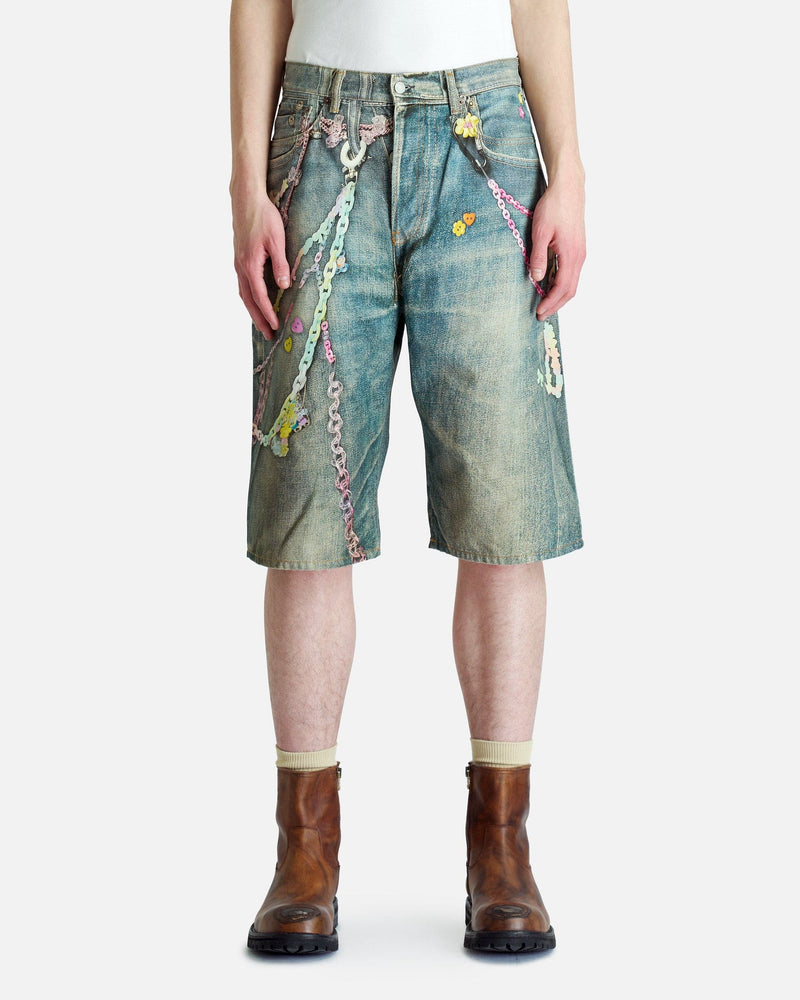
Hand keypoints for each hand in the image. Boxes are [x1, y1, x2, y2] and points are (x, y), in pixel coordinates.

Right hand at [232, 191, 291, 338]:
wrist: (246, 199)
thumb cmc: (264, 216)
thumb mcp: (277, 239)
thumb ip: (280, 264)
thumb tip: (284, 286)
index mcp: (250, 264)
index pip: (259, 296)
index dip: (267, 313)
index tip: (275, 326)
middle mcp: (241, 267)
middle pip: (248, 300)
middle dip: (258, 319)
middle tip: (268, 336)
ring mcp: (238, 263)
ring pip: (243, 294)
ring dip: (253, 311)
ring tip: (262, 325)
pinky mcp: (239, 259)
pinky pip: (243, 284)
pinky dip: (249, 298)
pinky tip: (255, 302)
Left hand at [528, 174, 585, 320]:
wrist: (568, 188)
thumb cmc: (553, 207)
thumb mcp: (540, 231)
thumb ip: (538, 256)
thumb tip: (537, 279)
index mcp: (571, 255)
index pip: (562, 287)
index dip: (551, 302)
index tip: (539, 312)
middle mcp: (579, 256)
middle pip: (570, 290)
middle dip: (555, 304)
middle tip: (540, 314)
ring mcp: (580, 253)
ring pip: (572, 282)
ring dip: (558, 295)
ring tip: (544, 303)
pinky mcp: (578, 248)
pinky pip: (571, 272)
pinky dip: (561, 284)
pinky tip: (550, 285)